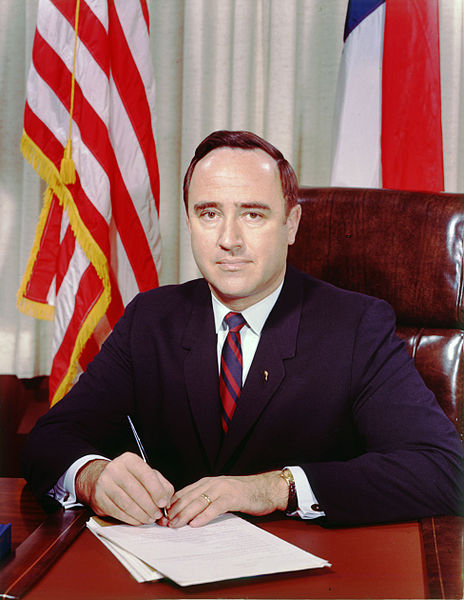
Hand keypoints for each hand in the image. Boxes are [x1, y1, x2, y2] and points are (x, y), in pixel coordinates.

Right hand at [75, 452, 173, 525]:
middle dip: (150, 506)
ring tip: (150, 519)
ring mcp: (105, 483)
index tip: (164, 503)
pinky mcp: (99, 498)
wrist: (102, 480)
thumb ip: (161, 484)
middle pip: (136, 491)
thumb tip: (167, 500)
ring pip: (127, 503)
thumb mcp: (146, 474)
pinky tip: (138, 520)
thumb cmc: (129, 477)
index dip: (157, 491)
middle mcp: (115, 469)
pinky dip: (131, 519)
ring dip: (141, 515)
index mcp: (130, 460)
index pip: (146, 474)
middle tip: (158, 514)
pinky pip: (118, 512)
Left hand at [162, 471, 288, 527]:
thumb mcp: (219, 495)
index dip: (171, 505)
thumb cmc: (242, 494)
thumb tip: (186, 516)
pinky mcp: (232, 496)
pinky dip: (204, 515)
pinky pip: (215, 507)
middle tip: (163, 523)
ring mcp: (222, 489)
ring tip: (175, 525)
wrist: (265, 488)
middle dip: (174, 511)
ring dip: (184, 514)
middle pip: (188, 497)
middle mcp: (211, 483)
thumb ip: (204, 501)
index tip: (161, 517)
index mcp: (206, 482)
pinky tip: (196, 523)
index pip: (183, 493)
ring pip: (198, 501)